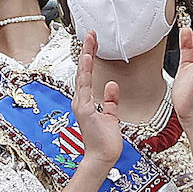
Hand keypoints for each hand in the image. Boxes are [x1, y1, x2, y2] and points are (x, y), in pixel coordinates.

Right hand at [73, 31, 121, 169]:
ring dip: (86, 56)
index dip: (90, 58)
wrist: (102, 157)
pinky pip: (85, 86)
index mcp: (86, 101)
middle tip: (90, 34)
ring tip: (89, 40)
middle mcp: (81, 100)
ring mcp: (81, 103)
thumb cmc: (105, 141)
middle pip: (83, 70)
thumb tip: (112, 85)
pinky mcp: (84, 108)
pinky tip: (88, 60)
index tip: (93, 43)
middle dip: (87, 51)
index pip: (88, 74)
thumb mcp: (111, 116)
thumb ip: (110, 100)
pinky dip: (86, 71)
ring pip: (83, 74)